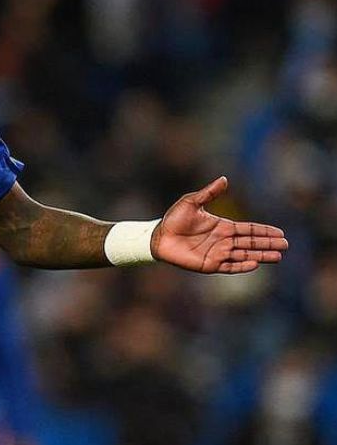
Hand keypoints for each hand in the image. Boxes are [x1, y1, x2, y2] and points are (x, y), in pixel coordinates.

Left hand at [153, 177, 288, 273]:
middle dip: (268, 244)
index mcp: (222, 226)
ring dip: (260, 255)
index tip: (280, 233)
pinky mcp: (209, 264)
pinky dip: (241, 265)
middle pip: (251, 242)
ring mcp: (217, 253)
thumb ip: (209, 193)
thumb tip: (224, 178)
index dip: (264, 231)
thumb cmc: (173, 219)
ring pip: (244, 255)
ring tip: (277, 256)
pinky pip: (229, 266)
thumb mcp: (192, 202)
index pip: (248, 229)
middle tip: (285, 245)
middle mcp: (223, 241)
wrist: (158, 237)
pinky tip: (254, 263)